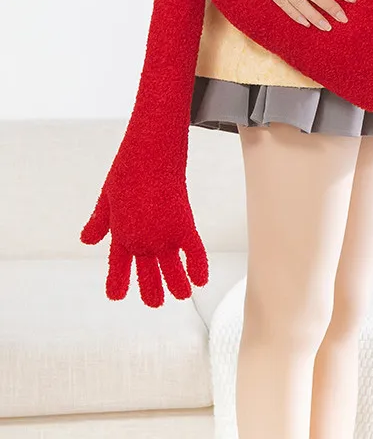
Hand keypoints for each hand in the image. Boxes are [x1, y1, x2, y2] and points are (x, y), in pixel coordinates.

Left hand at [80, 140, 208, 307]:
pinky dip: (197, 266)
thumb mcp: (106, 198)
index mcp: (120, 235)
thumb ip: (98, 223)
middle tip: (156, 302)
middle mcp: (142, 241)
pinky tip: (200, 281)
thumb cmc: (128, 171)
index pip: (117, 266)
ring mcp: (163, 235)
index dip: (117, 283)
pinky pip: (193, 251)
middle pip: (147, 273)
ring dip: (176, 285)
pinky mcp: (183, 225)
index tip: (116, 295)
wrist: (150, 153)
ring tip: (181, 295)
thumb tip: (87, 240)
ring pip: (171, 269)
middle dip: (151, 290)